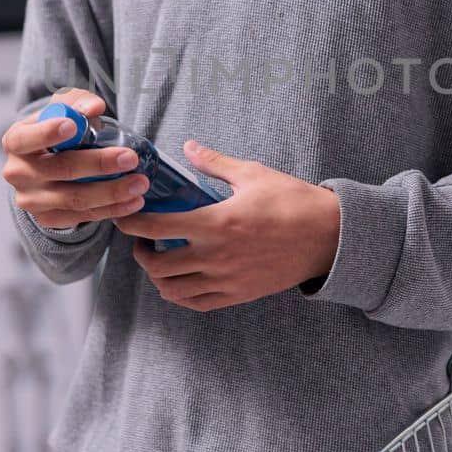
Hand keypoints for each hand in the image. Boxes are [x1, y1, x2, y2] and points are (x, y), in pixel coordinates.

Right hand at [1, 88, 148, 230]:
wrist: (50, 166)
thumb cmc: (59, 132)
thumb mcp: (65, 111)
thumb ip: (79, 103)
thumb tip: (94, 108)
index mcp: (16, 141)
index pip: (26, 138)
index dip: (47, 133)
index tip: (74, 127)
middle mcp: (18, 173)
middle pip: (60, 169)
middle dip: (98, 164)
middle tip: (129, 158)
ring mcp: (31, 200)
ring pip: (75, 198)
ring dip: (111, 192)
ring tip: (140, 183)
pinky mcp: (48, 219)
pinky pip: (82, 217)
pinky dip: (111, 210)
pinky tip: (133, 201)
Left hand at [114, 139, 341, 310]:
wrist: (328, 236)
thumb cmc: (293, 201)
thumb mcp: (252, 174)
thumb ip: (215, 164)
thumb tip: (189, 147)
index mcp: (215, 223)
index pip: (156, 228)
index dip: (131, 223)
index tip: (123, 217)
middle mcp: (216, 257)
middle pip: (158, 266)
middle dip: (141, 253)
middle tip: (142, 241)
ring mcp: (227, 280)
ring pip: (173, 290)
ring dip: (158, 277)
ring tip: (159, 261)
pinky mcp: (239, 294)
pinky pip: (198, 303)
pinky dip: (180, 295)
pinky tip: (180, 281)